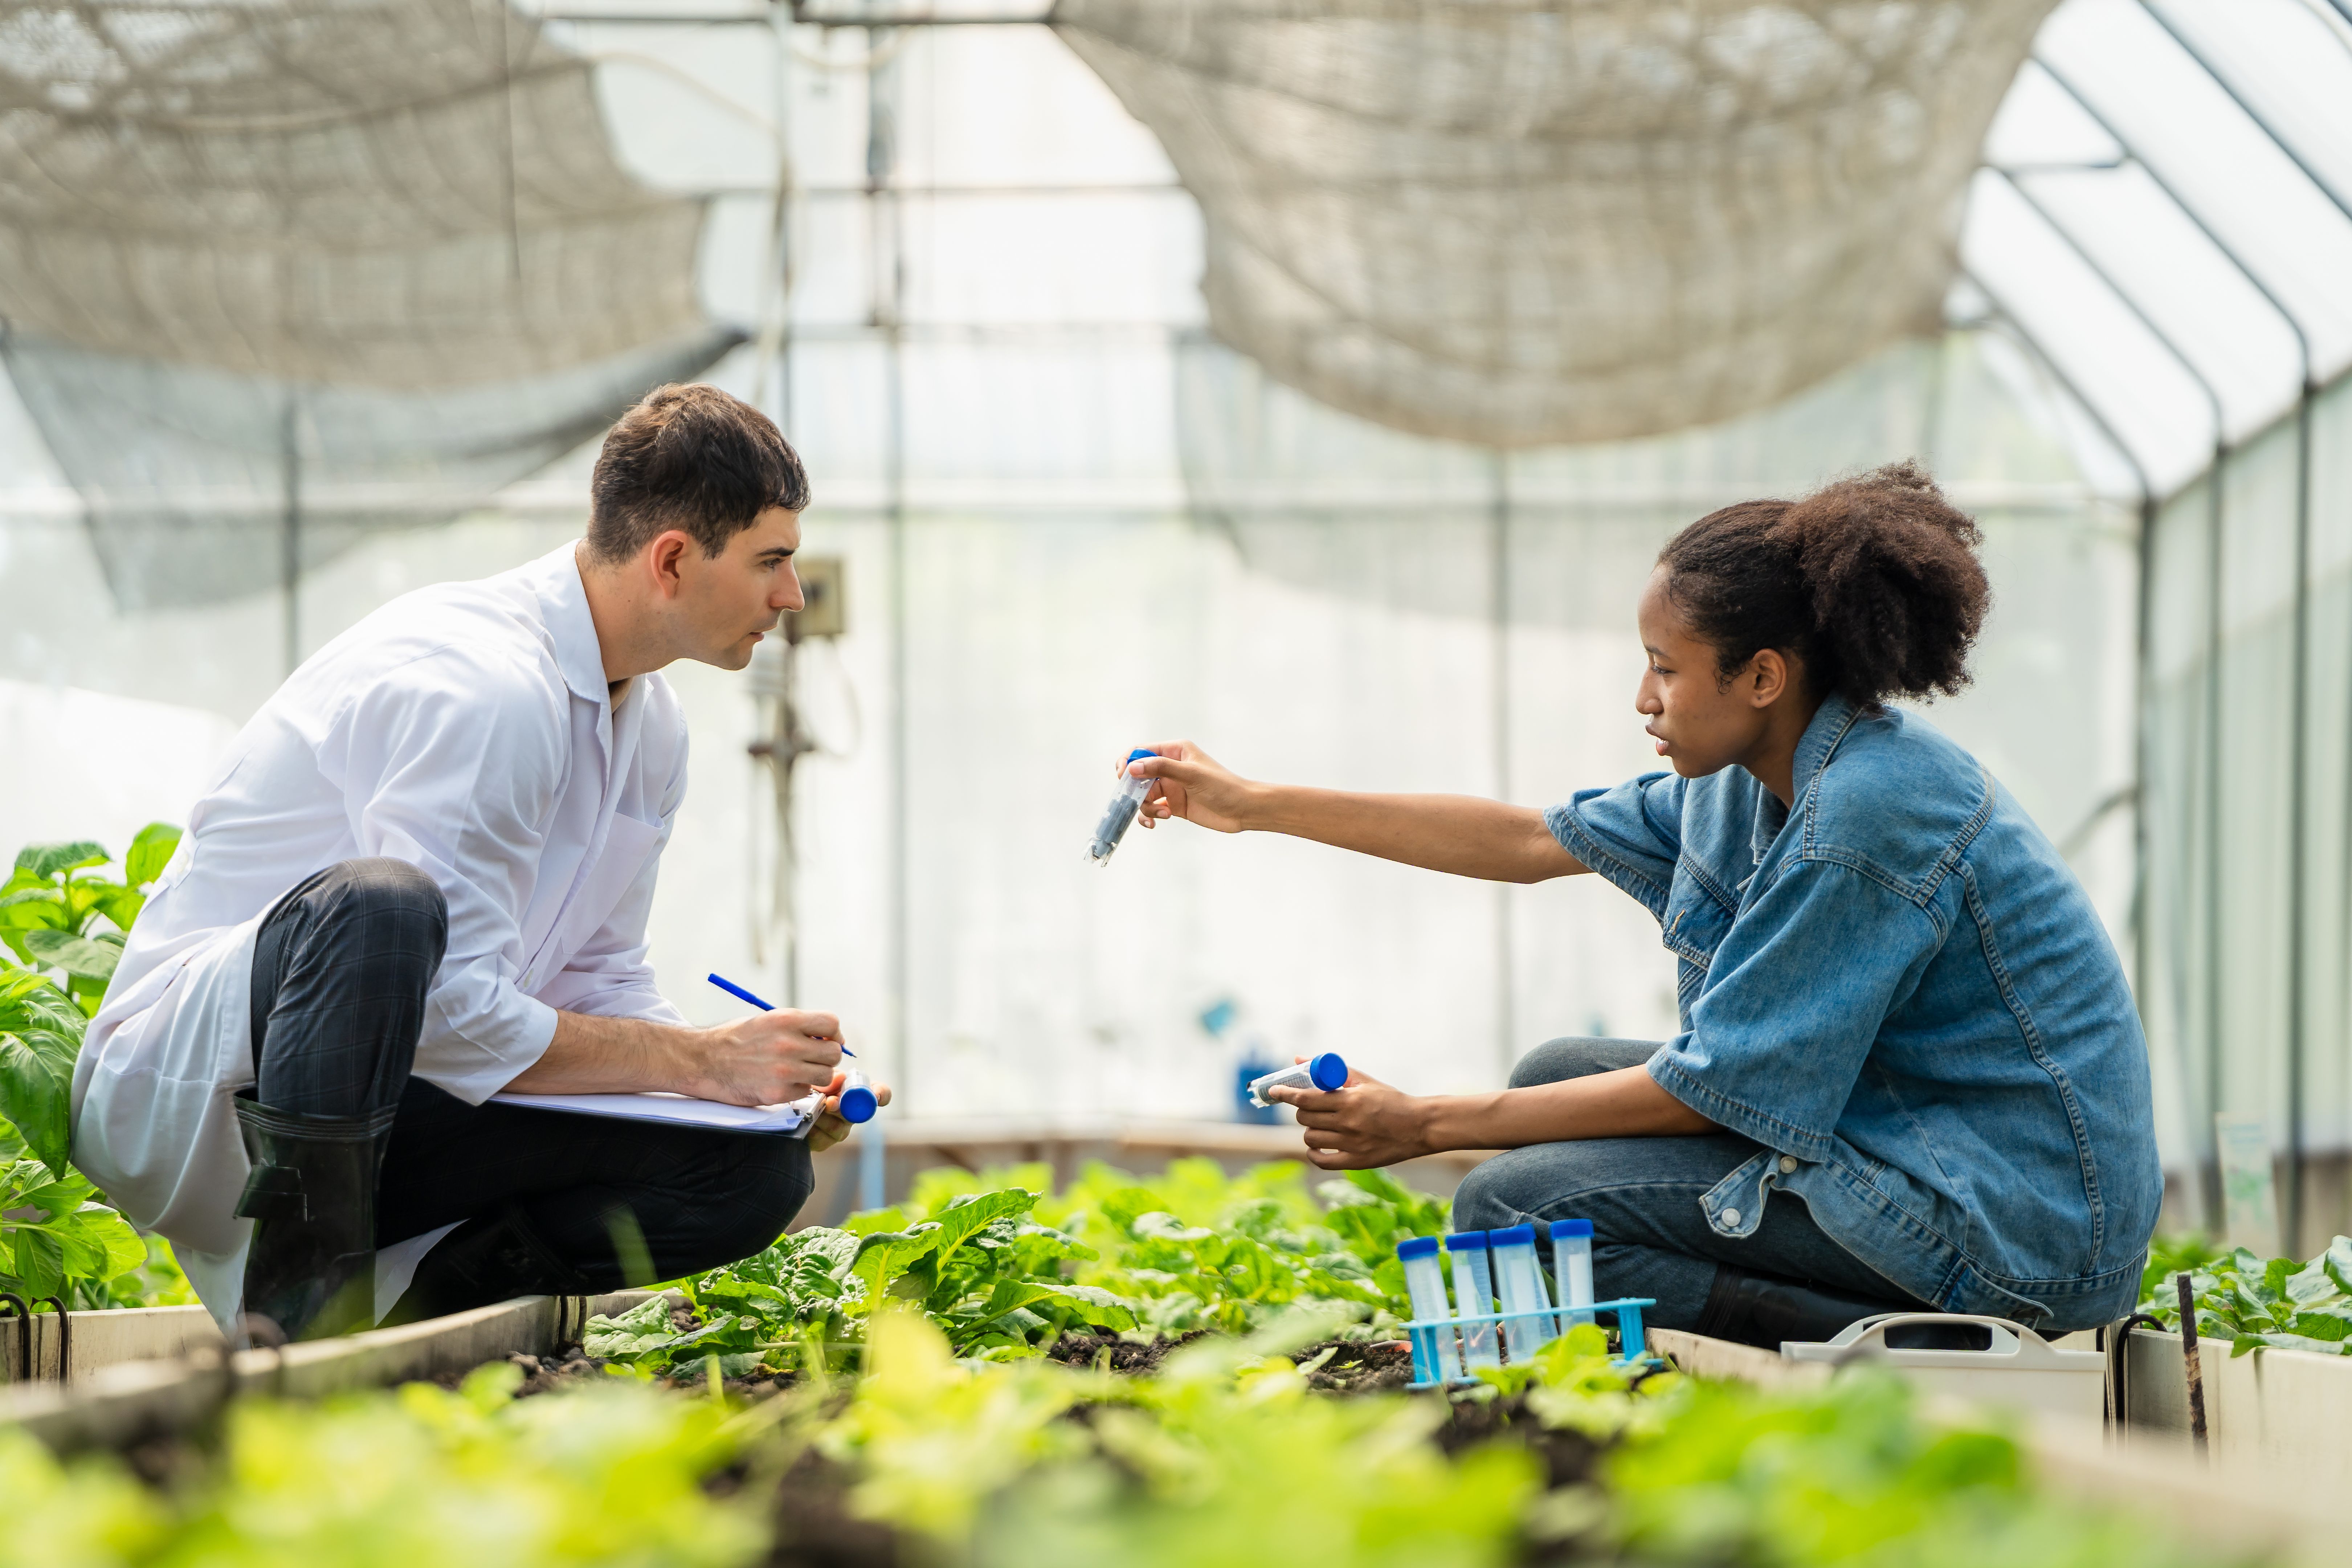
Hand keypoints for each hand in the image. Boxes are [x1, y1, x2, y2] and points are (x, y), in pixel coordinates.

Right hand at [681, 1009, 843, 1106]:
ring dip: (816, 1075)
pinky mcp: (777, 1093)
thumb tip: (830, 1036)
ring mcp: (784, 1070)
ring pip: (825, 1075)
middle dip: (827, 1056)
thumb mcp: (768, 1020)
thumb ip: (798, 1027)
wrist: (703, 1060)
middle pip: (834, 1052)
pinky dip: (798, 1089)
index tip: (827, 1039)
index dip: (833, 1033)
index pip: (832, 1023)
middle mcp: (788, 1044)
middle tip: (813, 1058)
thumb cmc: (736, 1039)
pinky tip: (782, 1082)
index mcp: (786, 1020)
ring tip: (798, 1071)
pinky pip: (806, 1092)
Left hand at [805, 1070, 893, 1153]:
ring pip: (837, 1128)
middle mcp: (853, 1114)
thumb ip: (831, 1077)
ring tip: (809, 1107)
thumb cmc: (811, 1085)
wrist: (790, 1102)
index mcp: (858, 1093)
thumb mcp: (821, 1077)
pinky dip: (811, 1127)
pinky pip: (821, 1139)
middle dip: (842, 1108)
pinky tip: (804, 1119)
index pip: (883, 1093)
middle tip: (830, 1101)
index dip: (882, 1094)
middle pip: (856, 1115)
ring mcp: (840, 1130)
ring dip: (822, 1117)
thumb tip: (840, 1078)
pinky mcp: (824, 1142)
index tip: (876, 1095)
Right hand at [1127, 741, 1257, 833]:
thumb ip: (1161, 768)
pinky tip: (1157, 822)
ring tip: (1162, 814)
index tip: (1123, 777)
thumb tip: (1132, 767)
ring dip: (1146, 806)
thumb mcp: (1191, 774)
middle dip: (1134, 789)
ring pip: (1143, 795)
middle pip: (1138, 775)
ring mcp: (1171, 787)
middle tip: (1135, 801)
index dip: (1128, 762)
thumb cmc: (1223, 786)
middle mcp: (1170, 768)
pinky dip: (1150, 816)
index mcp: (1175, 751)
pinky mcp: (1173, 805)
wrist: (1243, 810)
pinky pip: (1152, 809)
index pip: (1142, 751)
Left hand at [1264, 1066, 1437, 1168]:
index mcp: (1350, 1100)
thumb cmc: (1391, 1100)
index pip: (1305, 1098)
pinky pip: (1321, 1161)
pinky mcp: (1356, 1162)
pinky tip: (1318, 1146)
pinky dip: (1314, 1153)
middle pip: (1305, 1118)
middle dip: (1302, 1111)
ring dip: (1310, 1130)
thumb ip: (1333, 1071)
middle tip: (1310, 1108)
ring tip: (1320, 1125)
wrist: (1419, 1126)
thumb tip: (1300, 1059)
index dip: (1286, 1094)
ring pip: (1311, 1138)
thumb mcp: (1364, 1081)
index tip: (1274, 1092)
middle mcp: (1348, 1123)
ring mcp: (1352, 1145)